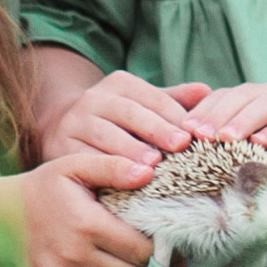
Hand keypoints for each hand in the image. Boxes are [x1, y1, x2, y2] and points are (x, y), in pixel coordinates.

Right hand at [0, 153, 157, 266]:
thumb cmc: (44, 187)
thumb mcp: (75, 166)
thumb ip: (112, 166)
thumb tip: (149, 171)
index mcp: (87, 224)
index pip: (141, 248)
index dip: (160, 245)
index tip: (165, 237)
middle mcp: (76, 255)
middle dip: (150, 264)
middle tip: (157, 251)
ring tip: (139, 260)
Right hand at [40, 69, 209, 170]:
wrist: (60, 129)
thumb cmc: (117, 121)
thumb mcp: (142, 107)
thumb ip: (172, 101)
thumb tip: (208, 92)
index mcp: (119, 84)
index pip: (150, 96)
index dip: (172, 114)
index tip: (192, 133)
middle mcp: (93, 98)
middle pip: (129, 112)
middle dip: (156, 129)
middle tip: (178, 147)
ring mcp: (74, 121)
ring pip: (104, 134)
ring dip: (128, 150)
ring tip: (151, 166)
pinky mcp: (59, 146)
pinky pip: (82, 158)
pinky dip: (102, 170)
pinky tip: (120, 182)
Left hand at [187, 80, 266, 186]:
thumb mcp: (259, 153)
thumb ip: (232, 151)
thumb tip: (189, 166)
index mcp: (254, 101)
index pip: (221, 100)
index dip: (200, 113)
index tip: (180, 134)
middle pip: (239, 97)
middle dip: (216, 115)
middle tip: (197, 136)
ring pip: (265, 104)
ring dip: (243, 120)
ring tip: (225, 137)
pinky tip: (261, 142)